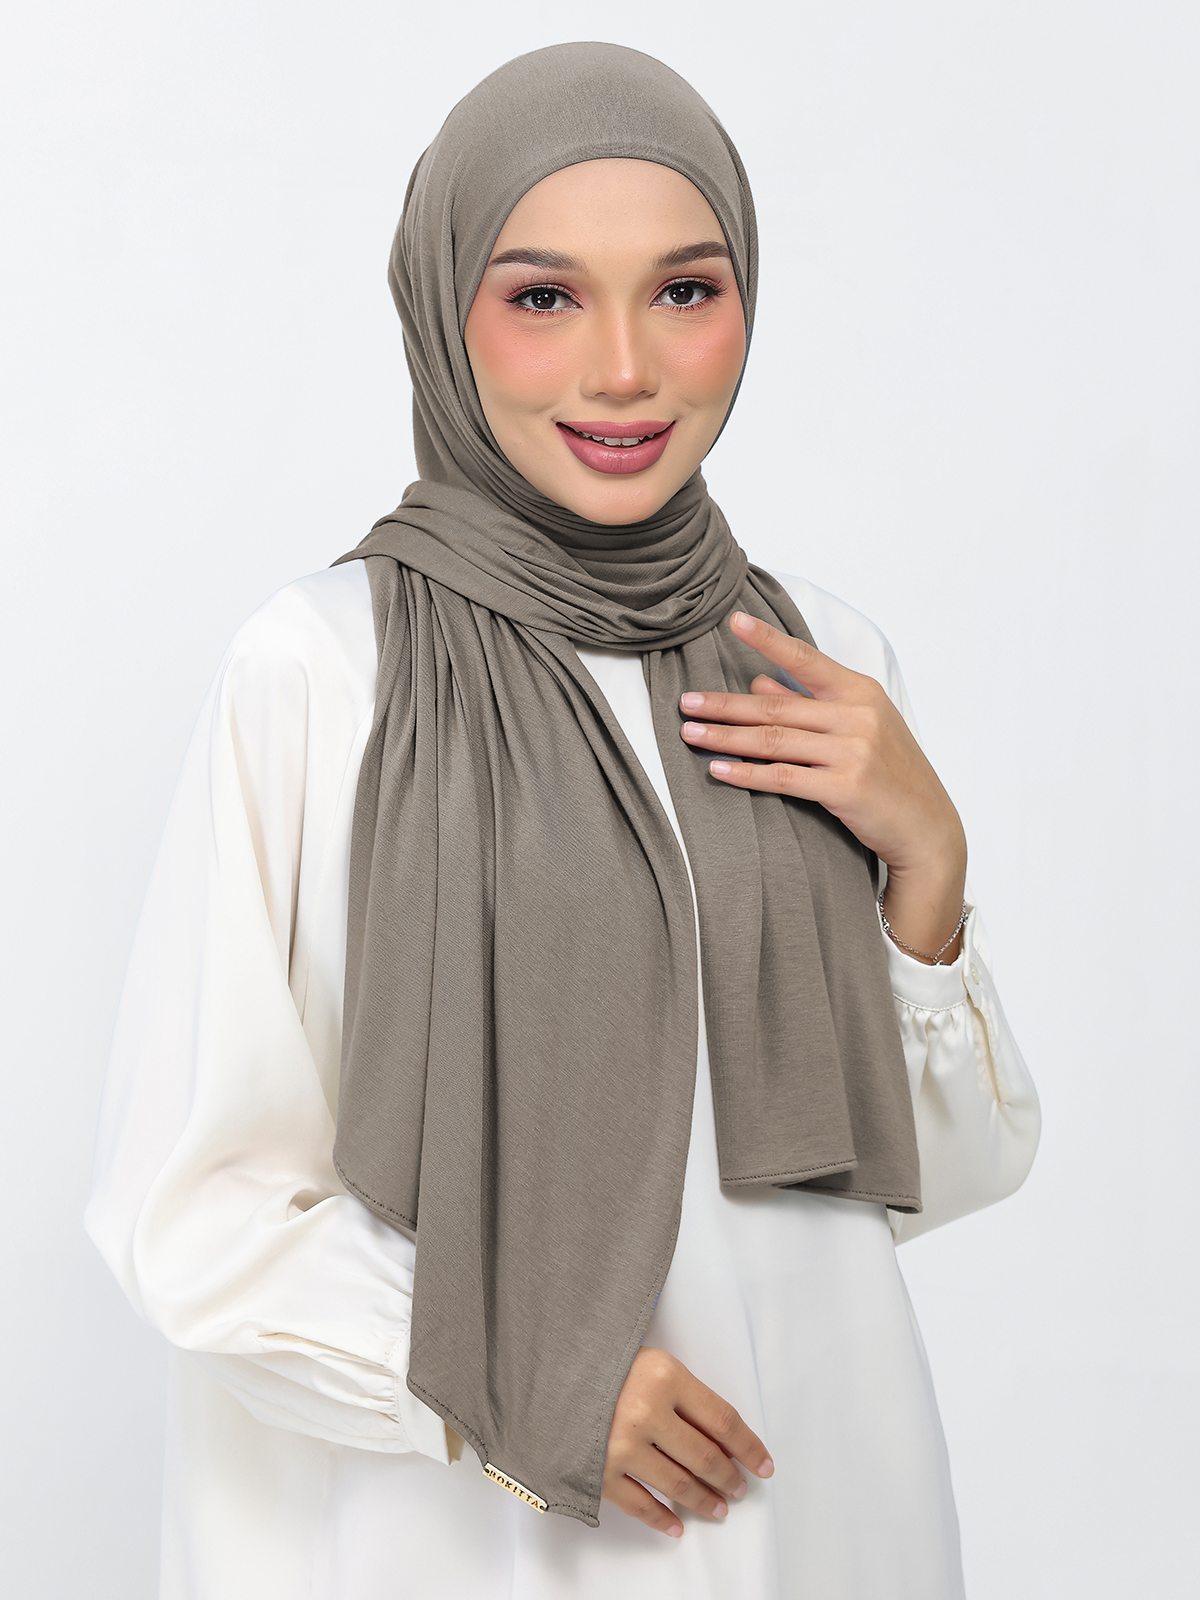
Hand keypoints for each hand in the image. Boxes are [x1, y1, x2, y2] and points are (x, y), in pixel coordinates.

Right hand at [602, 1347, 772, 1537]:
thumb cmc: (601, 1360)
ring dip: (703, 1500)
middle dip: (729, 1478)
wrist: (544, 1369)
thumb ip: (683, 1394)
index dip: (749, 1447)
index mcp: (665, 1376)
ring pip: (678, 1484)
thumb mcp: (650, 1361)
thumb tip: (720, 1439)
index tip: (763, 1464)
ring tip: (719, 1508)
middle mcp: (646, 1412)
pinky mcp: (598, 1470)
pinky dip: (660, 1519)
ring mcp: (621, 1444)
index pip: (723, 1419)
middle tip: (740, 1488)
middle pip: (704, 1456)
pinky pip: (638, 1504)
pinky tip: (676, 1525)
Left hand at [680, 611, 968, 962]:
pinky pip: (783, 777)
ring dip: (726, 738)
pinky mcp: (844, 788)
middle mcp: (857, 716)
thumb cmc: (891, 774)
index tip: (734, 622)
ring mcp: (853, 752)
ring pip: (774, 740)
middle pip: (776, 707)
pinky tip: (719, 769)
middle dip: (725, 705)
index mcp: (860, 692)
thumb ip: (808, 703)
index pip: (805, 659)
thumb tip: (759, 683)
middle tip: (685, 702)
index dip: (768, 639)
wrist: (926, 828)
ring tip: (690, 734)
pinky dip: (747, 774)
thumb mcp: (858, 728)